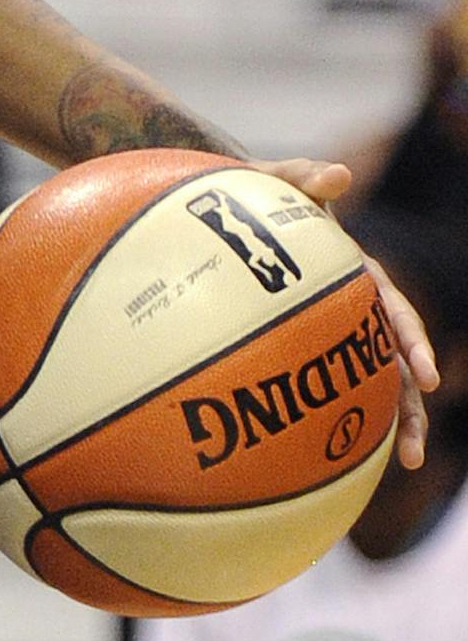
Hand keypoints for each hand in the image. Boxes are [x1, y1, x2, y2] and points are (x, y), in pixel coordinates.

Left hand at [256, 157, 439, 467]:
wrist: (217, 212)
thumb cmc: (249, 195)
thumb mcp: (274, 181)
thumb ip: (303, 176)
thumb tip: (339, 173)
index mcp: (354, 274)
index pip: (394, 312)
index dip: (412, 344)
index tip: (423, 377)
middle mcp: (349, 307)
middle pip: (391, 362)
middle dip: (408, 407)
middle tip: (411, 450)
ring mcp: (325, 328)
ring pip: (365, 381)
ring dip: (384, 423)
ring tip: (400, 466)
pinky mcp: (295, 344)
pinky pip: (317, 382)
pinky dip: (327, 415)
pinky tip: (322, 456)